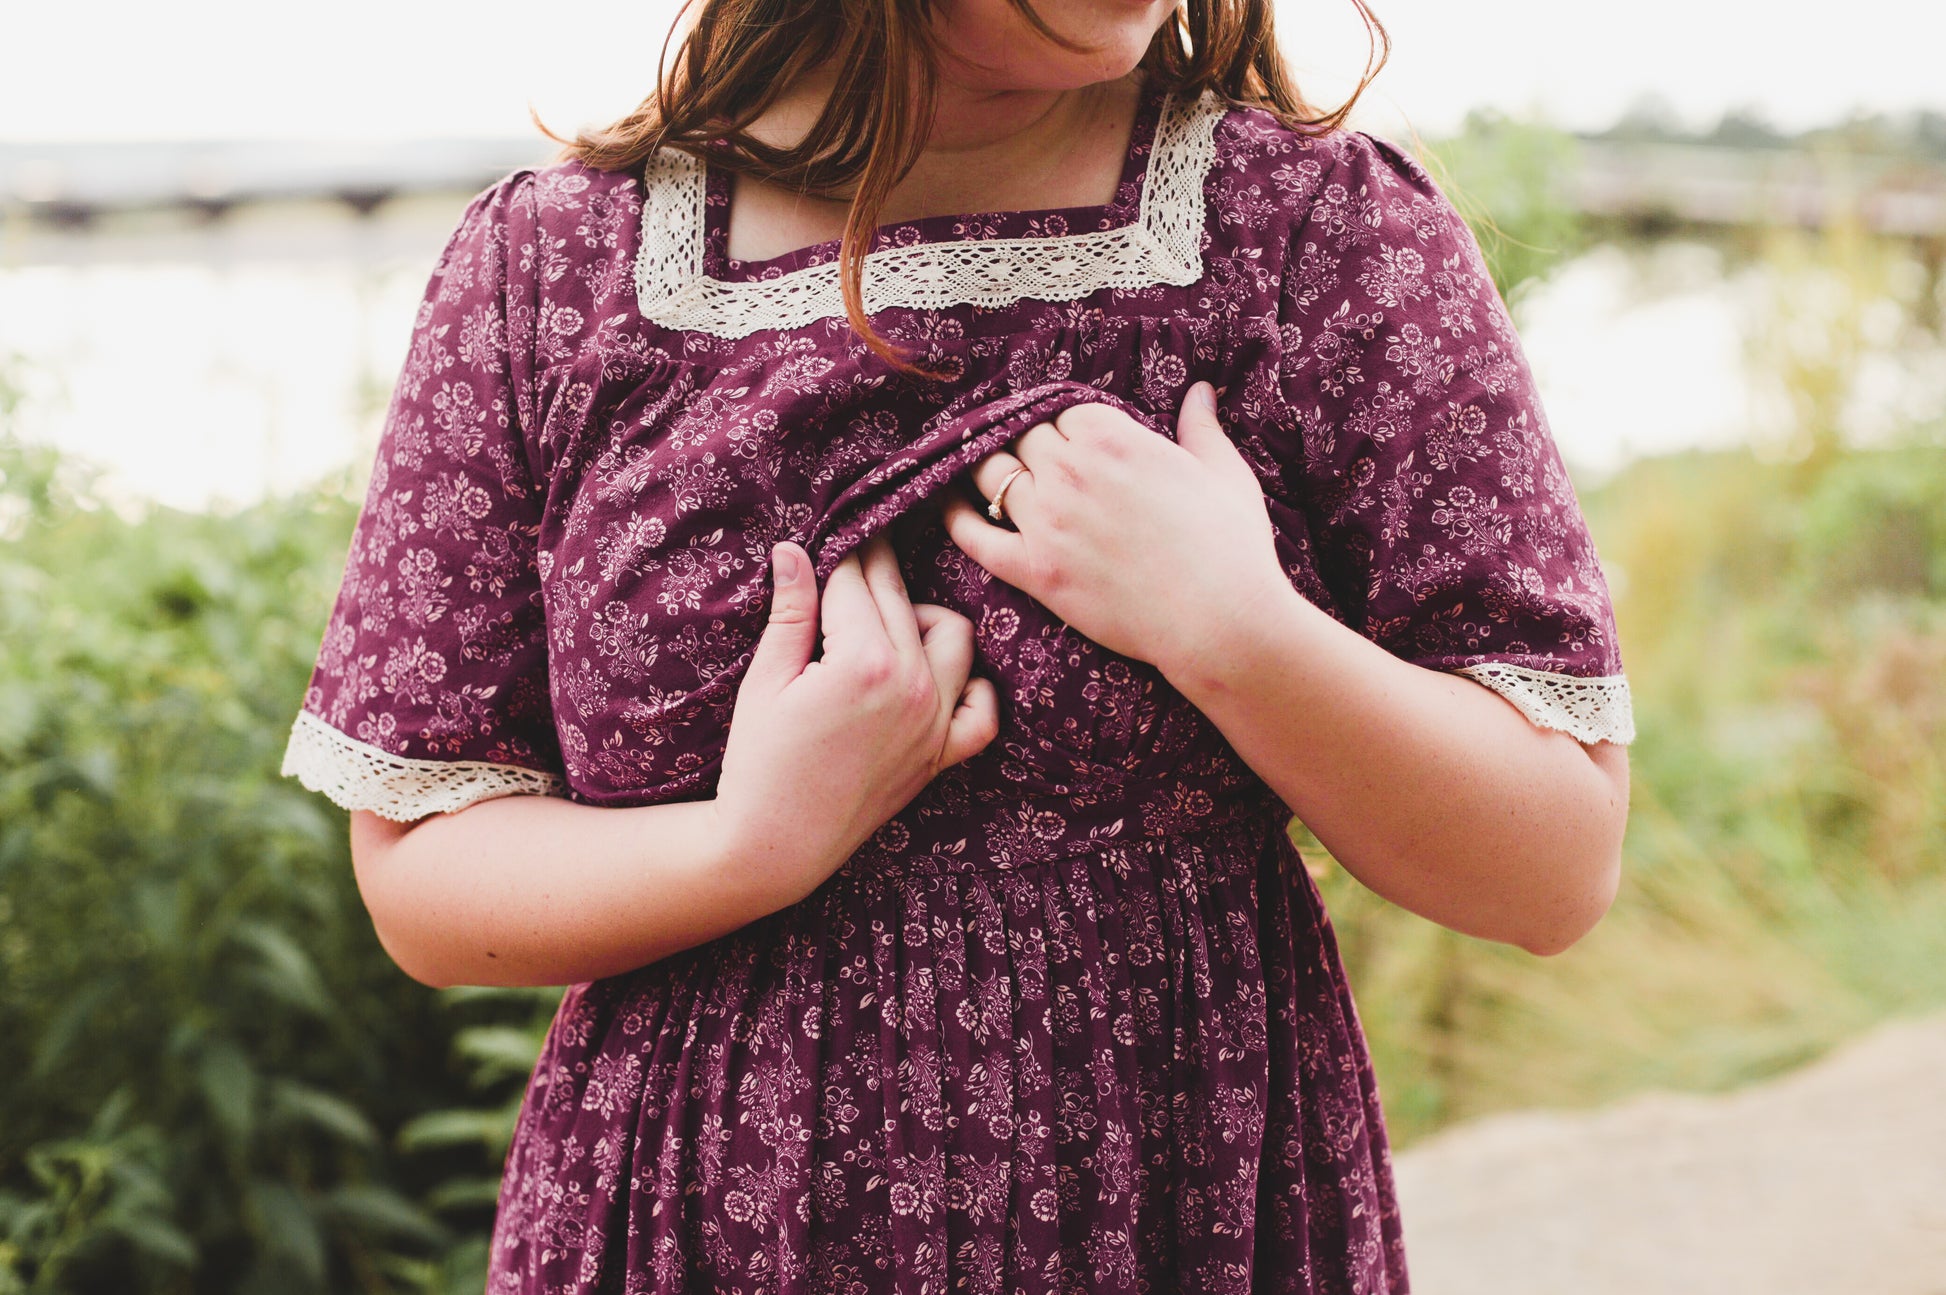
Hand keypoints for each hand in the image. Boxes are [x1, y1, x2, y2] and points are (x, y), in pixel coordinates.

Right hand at [712, 531, 999, 908]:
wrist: (777, 845)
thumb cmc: (759, 762)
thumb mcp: (765, 681)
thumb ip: (790, 612)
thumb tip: (794, 549)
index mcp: (864, 661)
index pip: (856, 578)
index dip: (842, 547)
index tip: (840, 522)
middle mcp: (913, 685)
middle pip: (900, 597)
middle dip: (876, 566)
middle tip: (860, 546)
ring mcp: (935, 721)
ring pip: (953, 635)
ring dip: (922, 616)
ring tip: (881, 621)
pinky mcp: (942, 754)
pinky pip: (982, 709)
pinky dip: (969, 687)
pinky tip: (936, 677)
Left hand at [938, 382, 1291, 682]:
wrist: (1219, 620)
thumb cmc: (1231, 546)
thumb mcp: (1225, 473)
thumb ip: (1201, 428)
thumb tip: (1200, 392)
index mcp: (1112, 437)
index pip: (1062, 412)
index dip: (1064, 425)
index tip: (1067, 438)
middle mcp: (1070, 472)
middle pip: (1023, 439)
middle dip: (1028, 445)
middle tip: (1032, 459)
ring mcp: (1046, 521)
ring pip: (993, 476)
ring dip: (990, 471)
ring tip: (988, 473)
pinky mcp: (1034, 570)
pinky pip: (975, 536)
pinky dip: (956, 518)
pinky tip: (948, 506)